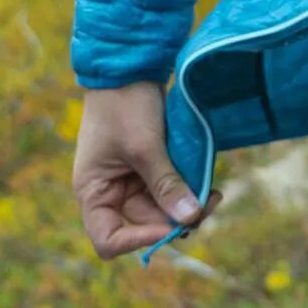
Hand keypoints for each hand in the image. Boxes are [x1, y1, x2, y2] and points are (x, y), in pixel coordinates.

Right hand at [73, 82, 213, 258]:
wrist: (128, 66)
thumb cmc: (124, 105)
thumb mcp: (144, 146)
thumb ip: (166, 184)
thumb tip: (189, 219)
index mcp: (94, 192)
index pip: (108, 240)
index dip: (139, 240)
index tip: (171, 224)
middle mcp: (110, 193)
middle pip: (144, 225)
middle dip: (175, 219)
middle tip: (209, 203)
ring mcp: (130, 181)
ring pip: (161, 210)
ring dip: (186, 206)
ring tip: (213, 192)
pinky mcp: (149, 169)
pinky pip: (169, 191)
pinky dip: (187, 190)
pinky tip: (208, 183)